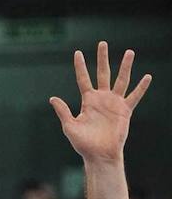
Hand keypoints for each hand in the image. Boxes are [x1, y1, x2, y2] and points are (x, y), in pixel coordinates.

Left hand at [50, 42, 151, 161]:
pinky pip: (134, 96)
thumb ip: (63, 112)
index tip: (77, 53)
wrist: (99, 155)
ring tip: (129, 52)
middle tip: (102, 43)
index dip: (80, 66)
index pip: (83, 79)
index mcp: (88, 101)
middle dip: (102, 58)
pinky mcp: (125, 110)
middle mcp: (101, 99)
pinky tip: (147, 76)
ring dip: (125, 66)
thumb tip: (52, 98)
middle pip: (102, 73)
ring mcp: (114, 103)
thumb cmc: (83, 144)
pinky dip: (141, 87)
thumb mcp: (70, 126)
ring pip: (120, 80)